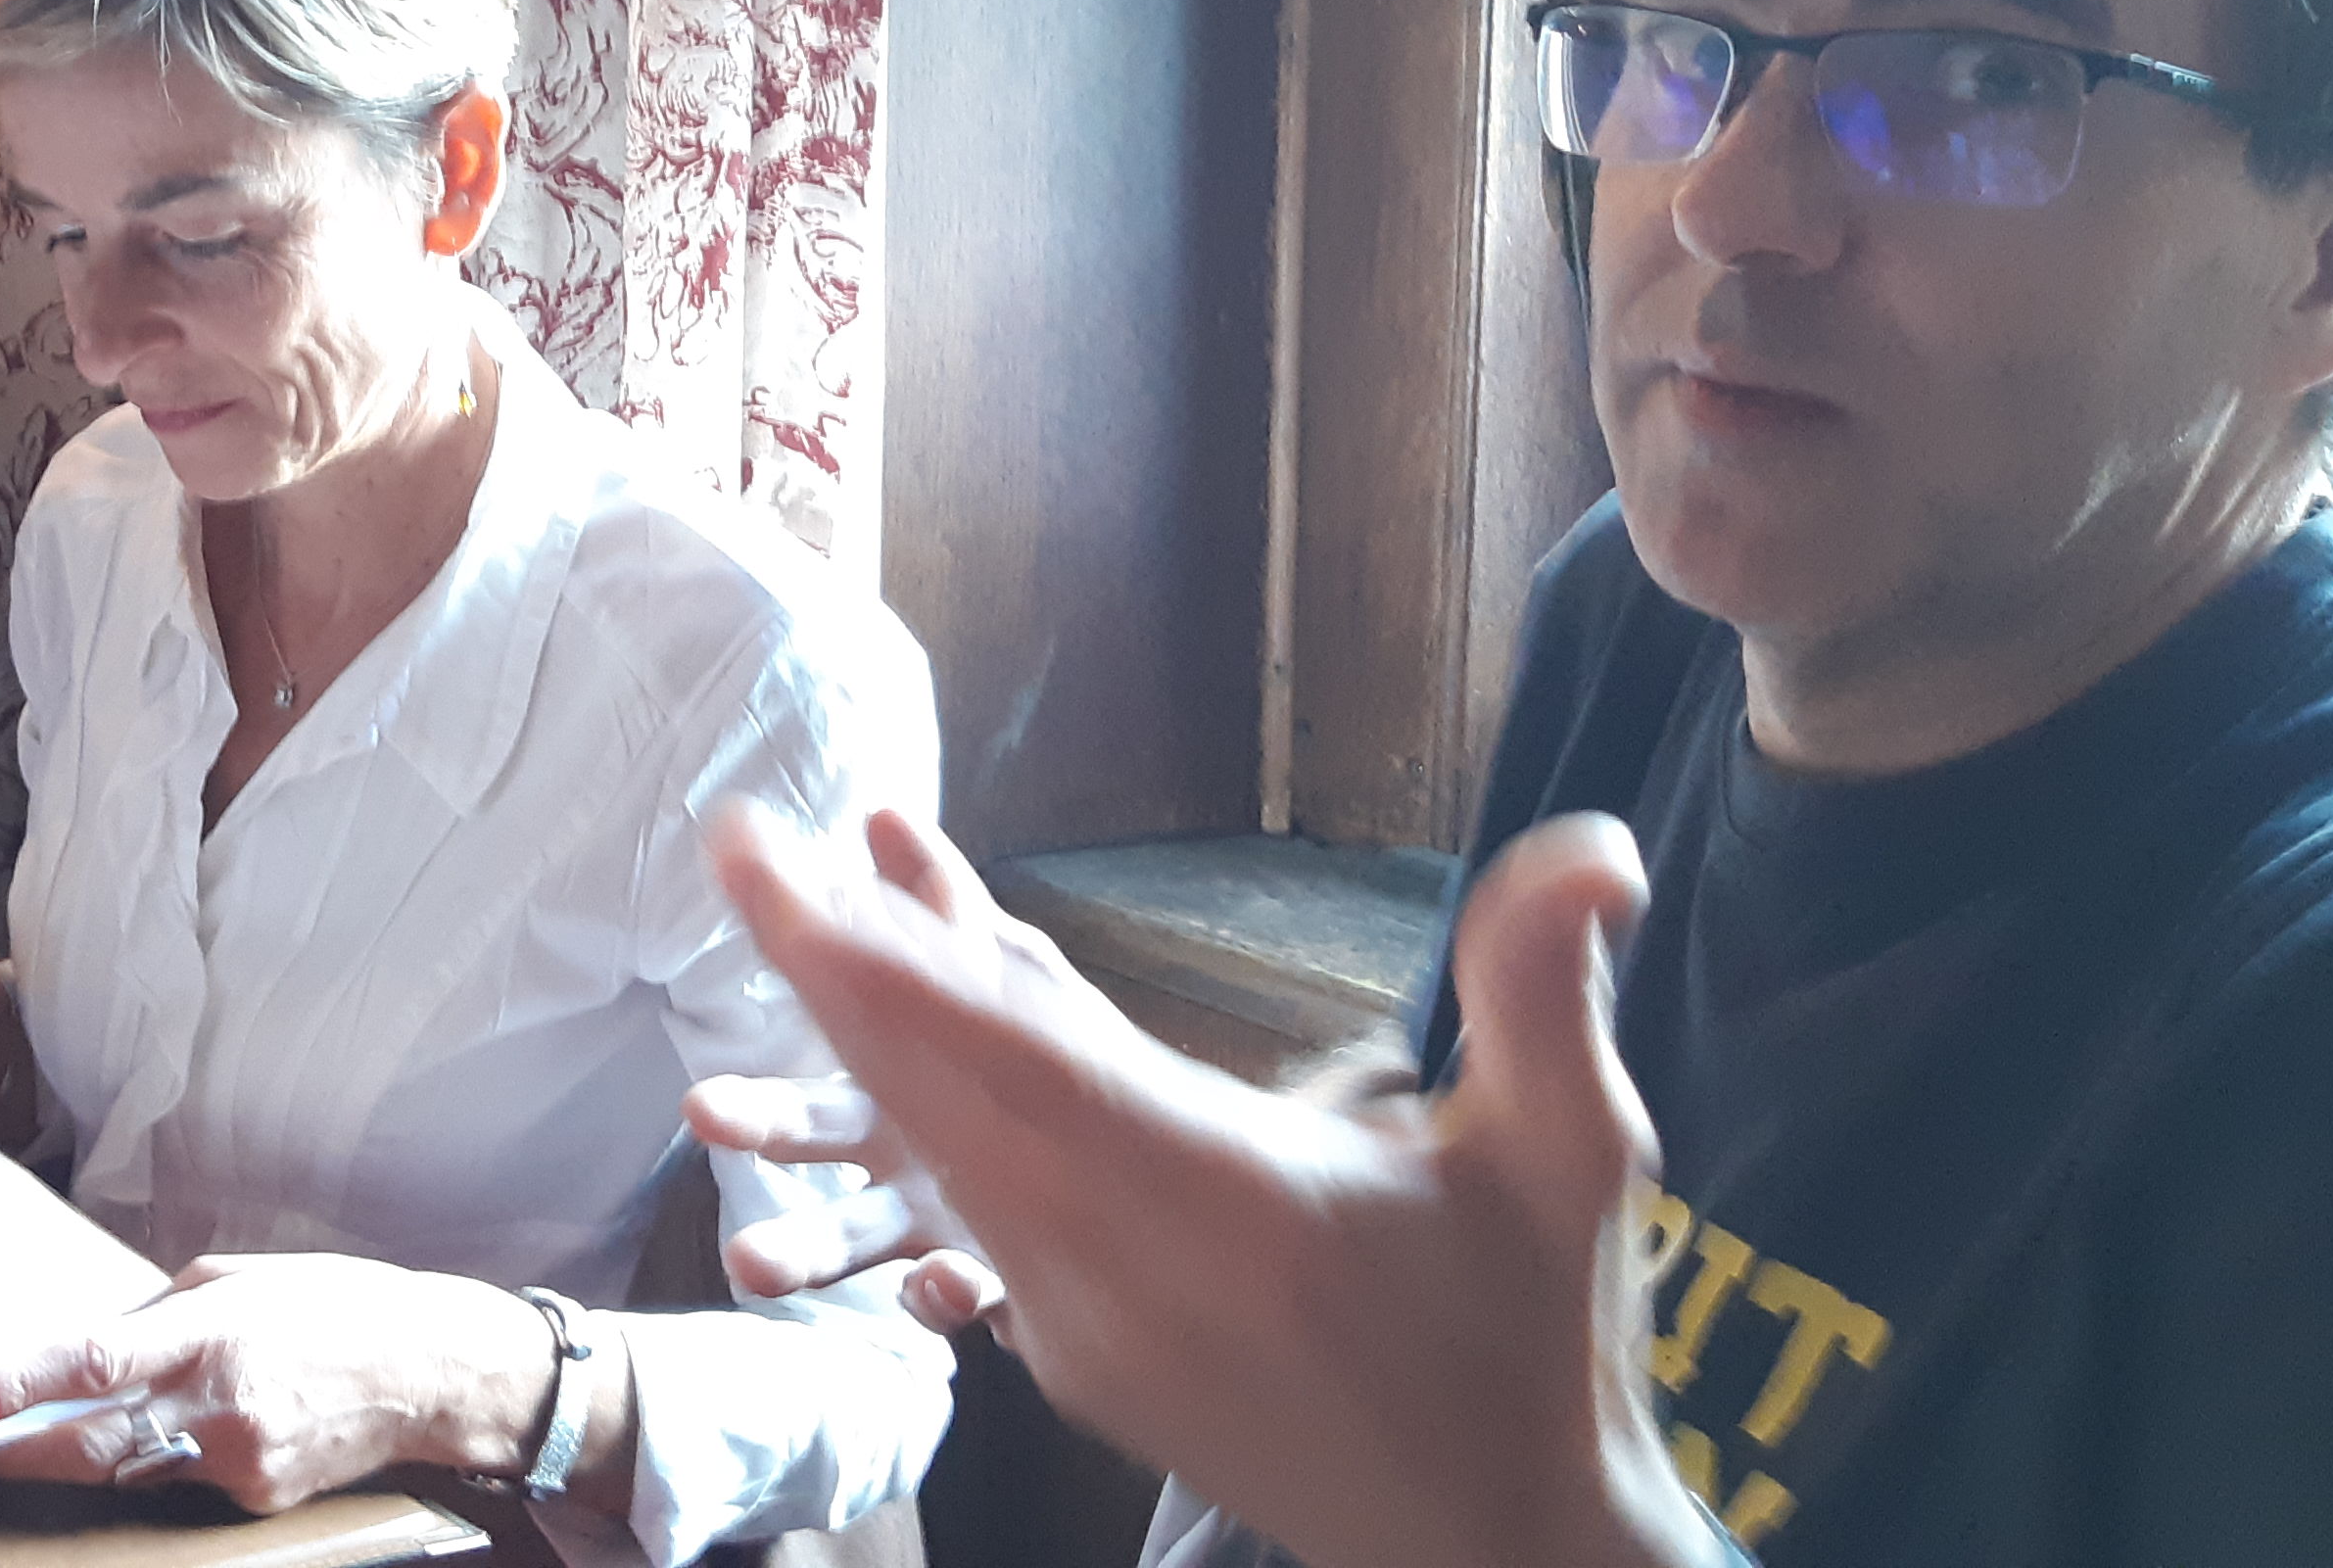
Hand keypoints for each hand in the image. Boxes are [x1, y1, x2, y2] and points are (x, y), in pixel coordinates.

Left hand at [0, 1253, 562, 1513]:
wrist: (430, 1372)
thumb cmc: (332, 1307)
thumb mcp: (235, 1279)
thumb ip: (155, 1316)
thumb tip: (87, 1352)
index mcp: (213, 1331)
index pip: (99, 1363)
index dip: (25, 1387)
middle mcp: (222, 1405)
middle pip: (94, 1446)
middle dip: (20, 1453)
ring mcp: (241, 1463)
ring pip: (133, 1469)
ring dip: (94, 1450)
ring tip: (68, 1423)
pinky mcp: (258, 1499)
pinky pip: (185, 1481)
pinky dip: (170, 1457)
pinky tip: (199, 1427)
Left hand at [710, 803, 1709, 1567]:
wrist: (1497, 1548)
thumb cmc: (1539, 1345)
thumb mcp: (1569, 1158)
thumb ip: (1545, 989)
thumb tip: (1595, 836)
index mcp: (1220, 1191)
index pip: (1013, 1051)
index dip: (890, 953)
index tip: (790, 873)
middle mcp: (1119, 1261)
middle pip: (936, 1092)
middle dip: (831, 967)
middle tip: (737, 854)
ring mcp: (1084, 1326)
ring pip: (935, 1162)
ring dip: (853, 1046)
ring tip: (785, 938)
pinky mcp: (1078, 1364)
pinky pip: (969, 1227)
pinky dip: (913, 1132)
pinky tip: (870, 1069)